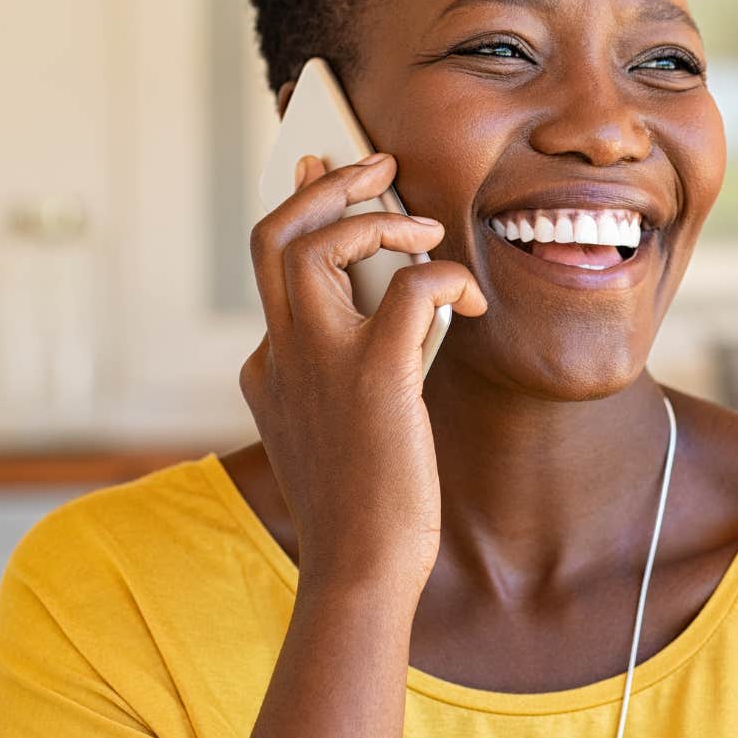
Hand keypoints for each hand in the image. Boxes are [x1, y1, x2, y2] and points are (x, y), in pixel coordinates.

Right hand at [240, 152, 486, 593]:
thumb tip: (393, 307)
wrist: (361, 572)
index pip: (270, 265)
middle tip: (375, 165)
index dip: (300, 210)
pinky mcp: (373, 377)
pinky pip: (408, 289)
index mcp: (268, 368)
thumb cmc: (364, 509)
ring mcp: (318, 363)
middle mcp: (280, 355)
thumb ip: (342, 370)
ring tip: (423, 228)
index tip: (318, 172)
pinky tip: (469, 301)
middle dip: (324, 184)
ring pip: (315, 243)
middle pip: (275, 233)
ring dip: (375, 217)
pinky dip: (443, 277)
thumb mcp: (334, 429)